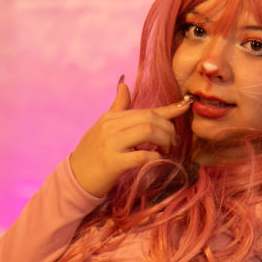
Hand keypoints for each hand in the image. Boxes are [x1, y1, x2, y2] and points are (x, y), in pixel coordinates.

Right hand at [70, 79, 192, 197]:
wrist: (74, 178)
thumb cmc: (91, 153)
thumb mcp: (103, 127)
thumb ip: (117, 107)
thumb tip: (124, 84)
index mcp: (111, 117)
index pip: (146, 110)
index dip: (170, 109)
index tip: (187, 106)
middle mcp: (110, 126)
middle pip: (150, 118)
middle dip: (168, 129)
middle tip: (173, 142)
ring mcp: (111, 144)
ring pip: (148, 131)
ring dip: (164, 140)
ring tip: (167, 150)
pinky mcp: (112, 163)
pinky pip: (141, 156)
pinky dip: (155, 158)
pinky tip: (158, 161)